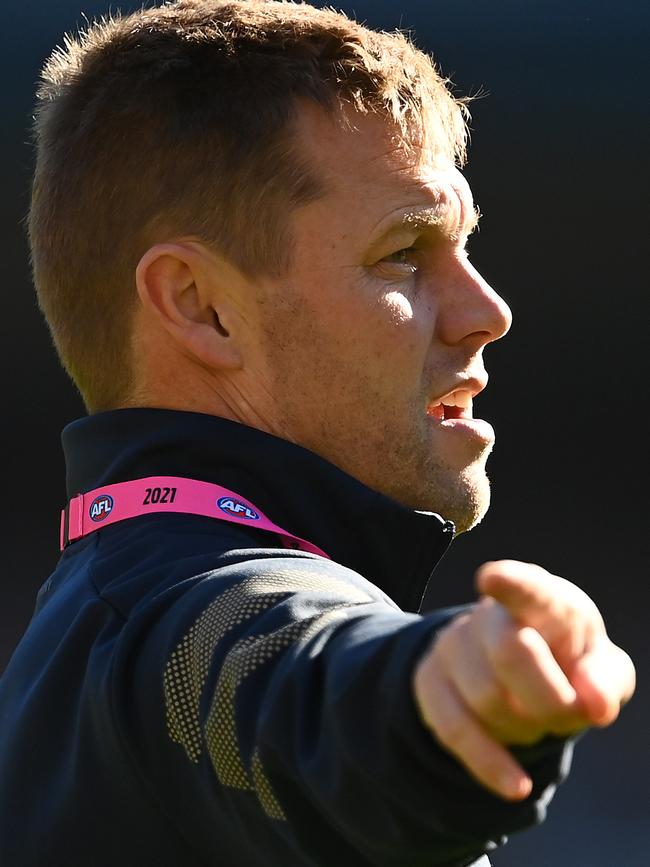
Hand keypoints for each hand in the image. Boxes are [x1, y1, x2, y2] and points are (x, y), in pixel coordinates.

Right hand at [412, 560, 635, 800]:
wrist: (514, 666)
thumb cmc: (568, 661)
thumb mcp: (602, 666)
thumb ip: (607, 681)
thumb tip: (594, 703)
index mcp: (542, 599)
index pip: (526, 587)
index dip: (510, 583)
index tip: (491, 579)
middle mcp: (491, 615)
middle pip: (510, 653)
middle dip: (548, 698)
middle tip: (568, 712)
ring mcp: (453, 645)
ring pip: (487, 698)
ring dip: (525, 726)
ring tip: (535, 716)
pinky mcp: (430, 682)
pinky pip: (456, 730)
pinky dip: (491, 764)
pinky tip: (517, 784)